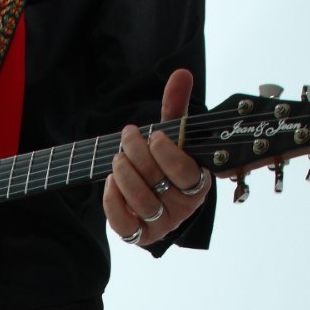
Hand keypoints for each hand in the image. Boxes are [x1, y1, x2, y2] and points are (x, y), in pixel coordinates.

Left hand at [102, 69, 210, 247]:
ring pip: (142, 203)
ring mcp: (162, 223)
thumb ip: (176, 107)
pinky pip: (125, 225)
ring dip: (124, 175)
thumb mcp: (173, 134)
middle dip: (138, 154)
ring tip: (117, 158)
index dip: (167, 153)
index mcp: (199, 182)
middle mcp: (183, 207)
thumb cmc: (166, 162)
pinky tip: (110, 182)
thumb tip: (181, 74)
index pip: (186, 173)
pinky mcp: (140, 235)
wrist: (159, 196)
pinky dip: (113, 202)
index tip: (154, 135)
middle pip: (159, 183)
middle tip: (128, 135)